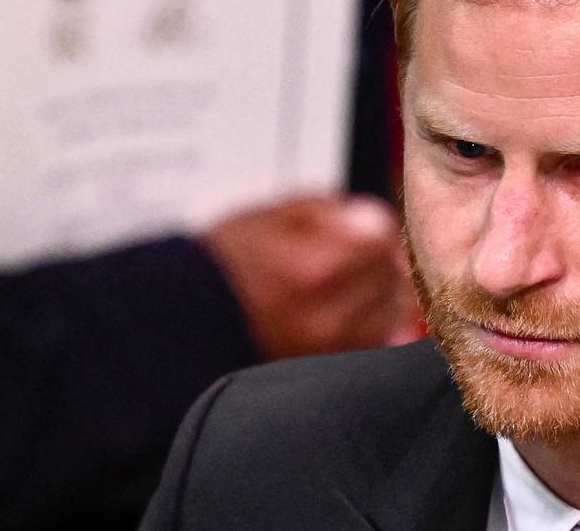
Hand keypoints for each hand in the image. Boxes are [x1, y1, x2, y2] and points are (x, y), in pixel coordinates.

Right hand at [203, 195, 421, 359]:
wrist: (188, 319)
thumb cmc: (229, 262)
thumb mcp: (273, 215)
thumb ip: (332, 212)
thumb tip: (379, 220)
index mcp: (311, 270)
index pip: (381, 240)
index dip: (377, 227)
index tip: (365, 226)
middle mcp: (324, 316)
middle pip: (389, 275)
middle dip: (380, 258)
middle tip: (354, 253)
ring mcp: (328, 348)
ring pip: (391, 310)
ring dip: (381, 291)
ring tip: (348, 281)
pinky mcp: (330, 367)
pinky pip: (377, 339)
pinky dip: (373, 321)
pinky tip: (347, 309)